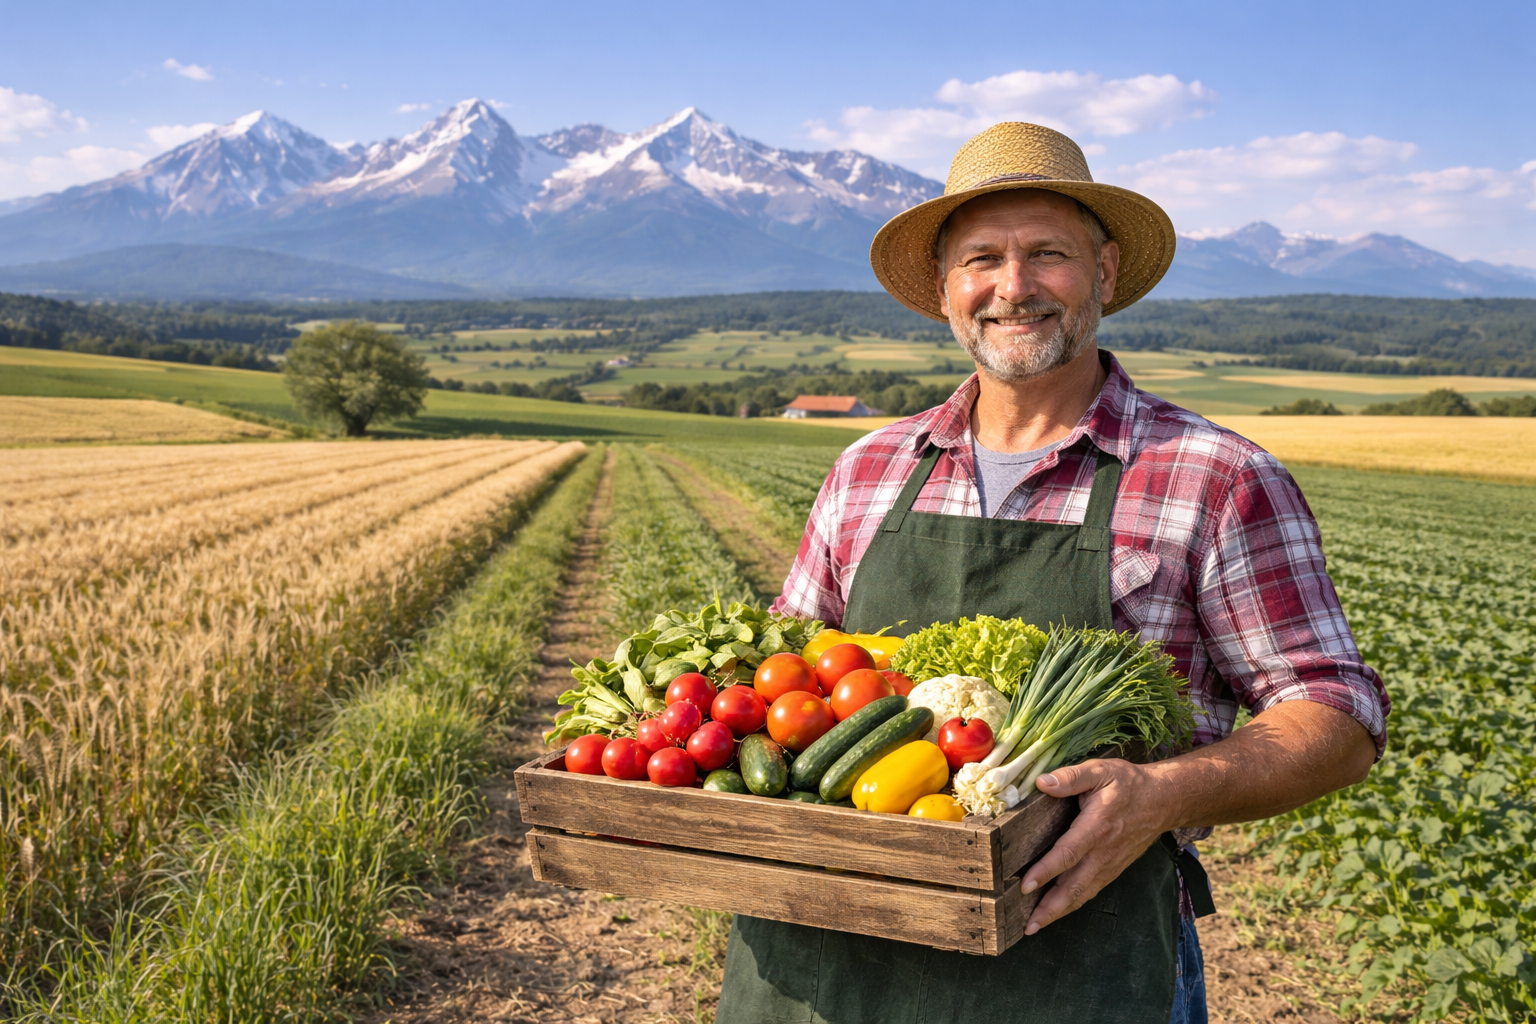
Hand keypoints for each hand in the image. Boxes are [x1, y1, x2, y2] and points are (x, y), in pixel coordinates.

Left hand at [1019, 758, 1172, 935]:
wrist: (1164, 800)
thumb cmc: (1129, 784)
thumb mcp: (1101, 771)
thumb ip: (1071, 777)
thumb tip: (1042, 783)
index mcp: (1097, 827)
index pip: (1068, 853)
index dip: (1046, 871)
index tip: (1025, 885)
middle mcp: (1103, 852)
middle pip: (1074, 885)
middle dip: (1050, 907)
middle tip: (1028, 925)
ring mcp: (1110, 864)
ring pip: (1082, 893)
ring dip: (1059, 911)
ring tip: (1035, 926)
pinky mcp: (1113, 869)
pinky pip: (1091, 890)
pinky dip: (1073, 904)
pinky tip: (1057, 911)